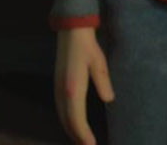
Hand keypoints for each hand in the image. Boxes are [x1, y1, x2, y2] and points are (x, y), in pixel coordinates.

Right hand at [55, 27, 113, 144]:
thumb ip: (103, 82)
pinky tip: (72, 124)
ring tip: (81, 141)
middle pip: (67, 121)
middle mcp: (62, 92)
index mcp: (73, 88)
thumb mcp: (99, 63)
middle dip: (76, 137)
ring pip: (62, 116)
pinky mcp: (57, 85)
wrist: (71, 32)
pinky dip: (66, 121)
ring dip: (70, 130)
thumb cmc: (87, 46)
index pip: (76, 118)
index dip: (83, 134)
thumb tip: (109, 100)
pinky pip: (60, 109)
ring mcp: (58, 88)